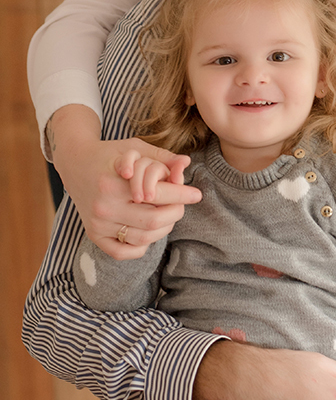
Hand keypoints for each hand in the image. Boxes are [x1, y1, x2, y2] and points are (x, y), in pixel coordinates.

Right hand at [48, 106, 200, 259]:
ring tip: (167, 215)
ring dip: (163, 229)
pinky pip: (123, 252)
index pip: (159, 195)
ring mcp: (98, 223)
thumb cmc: (110, 154)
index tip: (196, 194)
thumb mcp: (135, 147)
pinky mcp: (93, 234)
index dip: (182, 195)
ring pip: (143, 239)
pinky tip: (148, 231)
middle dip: (175, 212)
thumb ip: (162, 158)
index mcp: (114, 183)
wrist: (76, 162)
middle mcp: (104, 206)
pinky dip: (141, 247)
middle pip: (154, 221)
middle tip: (181, 205)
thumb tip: (186, 164)